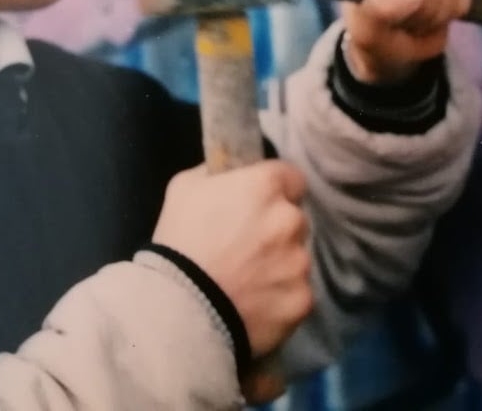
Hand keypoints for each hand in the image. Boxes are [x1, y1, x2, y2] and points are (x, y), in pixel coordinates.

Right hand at [152, 160, 312, 357]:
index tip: (259, 205)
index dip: (276, 190)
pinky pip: (297, 293)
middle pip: (294, 219)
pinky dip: (280, 298)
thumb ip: (214, 173)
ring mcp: (300, 262)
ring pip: (297, 258)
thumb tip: (229, 173)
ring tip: (247, 281)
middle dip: (276, 229)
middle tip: (246, 247)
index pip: (292, 178)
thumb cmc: (179, 240)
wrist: (179, 308)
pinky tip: (254, 304)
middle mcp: (291, 219)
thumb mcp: (184, 188)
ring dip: (280, 264)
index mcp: (266, 186)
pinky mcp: (302, 299)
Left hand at [337, 0, 472, 84]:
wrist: (394, 48)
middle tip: (405, 22)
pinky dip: (453, 7)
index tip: (393, 11)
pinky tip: (432, 12)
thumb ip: (382, 9)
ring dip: (437, 11)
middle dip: (424, 5)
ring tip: (415, 20)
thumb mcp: (369, 34)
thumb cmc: (374, 38)